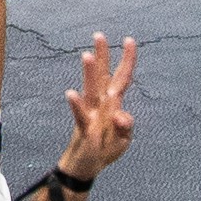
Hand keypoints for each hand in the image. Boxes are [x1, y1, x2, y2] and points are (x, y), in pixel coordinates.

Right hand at [59, 32, 138, 181]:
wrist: (87, 166)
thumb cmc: (105, 148)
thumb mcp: (124, 138)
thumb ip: (126, 125)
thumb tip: (121, 113)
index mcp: (113, 104)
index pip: (122, 78)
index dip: (127, 60)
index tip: (129, 40)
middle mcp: (101, 104)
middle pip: (103, 76)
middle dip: (103, 55)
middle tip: (99, 34)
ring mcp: (92, 114)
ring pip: (91, 89)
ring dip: (90, 72)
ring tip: (87, 55)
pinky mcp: (85, 128)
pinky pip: (81, 114)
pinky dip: (76, 104)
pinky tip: (71, 93)